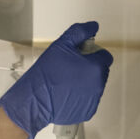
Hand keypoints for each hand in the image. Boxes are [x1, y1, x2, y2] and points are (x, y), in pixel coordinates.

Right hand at [0, 22, 112, 138]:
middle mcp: (99, 84)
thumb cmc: (46, 74)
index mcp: (96, 67)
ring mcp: (93, 100)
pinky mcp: (86, 112)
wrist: (34, 100)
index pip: (105, 56)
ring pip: (94, 86)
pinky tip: (65, 93)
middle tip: (70, 68)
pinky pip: (88, 100)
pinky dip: (80, 96)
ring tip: (65, 82)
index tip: (80, 56)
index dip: (92, 54)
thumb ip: (80, 32)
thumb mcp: (61, 45)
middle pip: (100, 71)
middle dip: (89, 68)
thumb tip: (93, 26)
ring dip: (85, 82)